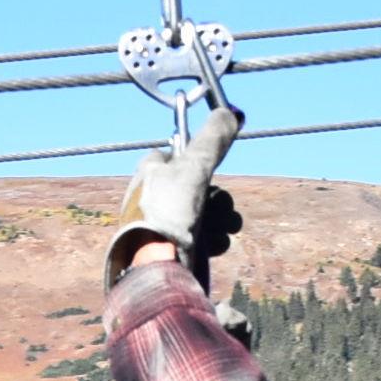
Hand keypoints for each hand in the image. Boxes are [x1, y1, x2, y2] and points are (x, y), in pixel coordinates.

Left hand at [114, 100, 244, 281]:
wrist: (157, 269)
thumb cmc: (167, 214)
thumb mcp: (193, 168)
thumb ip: (212, 140)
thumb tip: (231, 111)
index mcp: (150, 173)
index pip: (176, 153)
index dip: (196, 156)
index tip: (212, 161)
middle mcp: (156, 198)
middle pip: (200, 184)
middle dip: (218, 195)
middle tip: (218, 204)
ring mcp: (167, 225)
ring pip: (206, 212)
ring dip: (221, 218)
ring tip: (221, 227)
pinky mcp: (179, 250)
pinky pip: (205, 237)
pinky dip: (214, 240)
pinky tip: (213, 245)